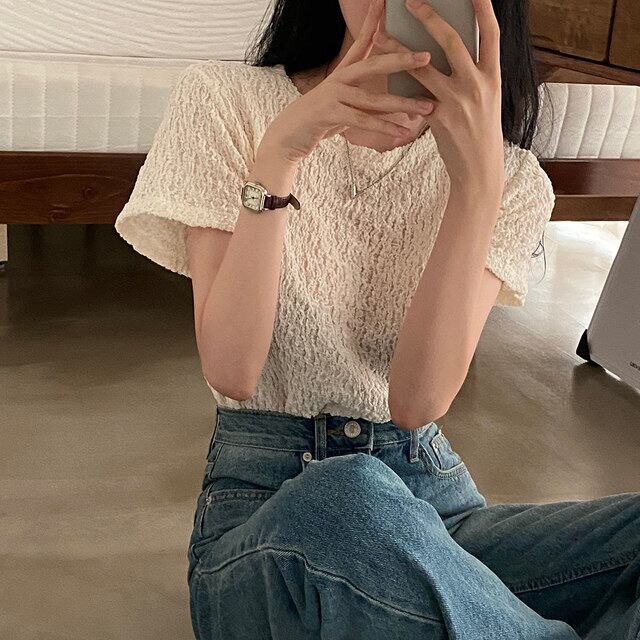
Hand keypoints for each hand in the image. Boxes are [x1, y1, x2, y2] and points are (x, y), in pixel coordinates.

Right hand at [263, 0, 434, 164]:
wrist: (289, 136)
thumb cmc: (319, 120)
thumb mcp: (341, 103)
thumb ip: (363, 97)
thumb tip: (389, 99)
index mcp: (342, 72)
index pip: (361, 42)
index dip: (374, 22)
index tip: (385, 2)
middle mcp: (339, 79)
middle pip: (373, 64)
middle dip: (401, 60)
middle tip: (426, 56)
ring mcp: (334, 95)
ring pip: (375, 99)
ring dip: (403, 104)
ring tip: (427, 107)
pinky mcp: (331, 114)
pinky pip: (364, 120)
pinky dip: (386, 127)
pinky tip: (404, 131)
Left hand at [374, 0, 504, 204]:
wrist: (478, 168)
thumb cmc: (480, 132)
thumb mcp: (486, 100)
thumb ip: (472, 75)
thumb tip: (446, 53)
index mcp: (493, 76)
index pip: (491, 33)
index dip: (483, 7)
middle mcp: (478, 84)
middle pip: (452, 41)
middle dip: (429, 17)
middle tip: (410, 1)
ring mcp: (458, 101)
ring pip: (423, 67)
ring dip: (399, 49)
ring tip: (382, 35)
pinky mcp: (439, 118)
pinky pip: (414, 95)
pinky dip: (399, 84)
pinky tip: (384, 75)